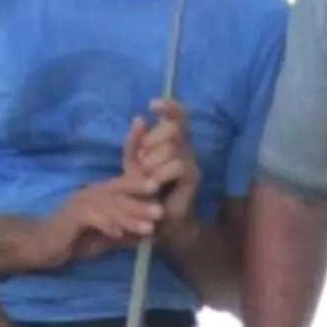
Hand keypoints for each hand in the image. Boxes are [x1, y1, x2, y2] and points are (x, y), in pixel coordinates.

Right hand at [51, 174, 165, 265]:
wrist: (41, 245)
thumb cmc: (74, 240)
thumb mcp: (106, 235)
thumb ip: (126, 232)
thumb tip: (150, 233)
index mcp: (101, 194)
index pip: (126, 186)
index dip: (145, 188)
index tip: (165, 196)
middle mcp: (92, 193)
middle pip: (121, 194)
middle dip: (143, 202)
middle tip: (162, 210)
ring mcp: (81, 202)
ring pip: (110, 206)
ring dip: (130, 216)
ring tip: (148, 226)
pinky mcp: (72, 216)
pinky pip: (93, 218)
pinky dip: (107, 225)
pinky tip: (119, 235)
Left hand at [125, 99, 200, 232]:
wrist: (156, 222)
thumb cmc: (143, 193)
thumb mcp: (132, 166)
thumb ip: (133, 143)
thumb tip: (140, 118)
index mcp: (171, 142)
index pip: (178, 115)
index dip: (169, 106)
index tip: (152, 104)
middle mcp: (184, 148)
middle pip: (172, 128)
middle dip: (151, 142)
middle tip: (141, 163)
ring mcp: (191, 162)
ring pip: (172, 147)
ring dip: (153, 163)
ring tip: (146, 180)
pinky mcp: (193, 177)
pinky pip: (177, 165)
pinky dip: (161, 174)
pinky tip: (154, 185)